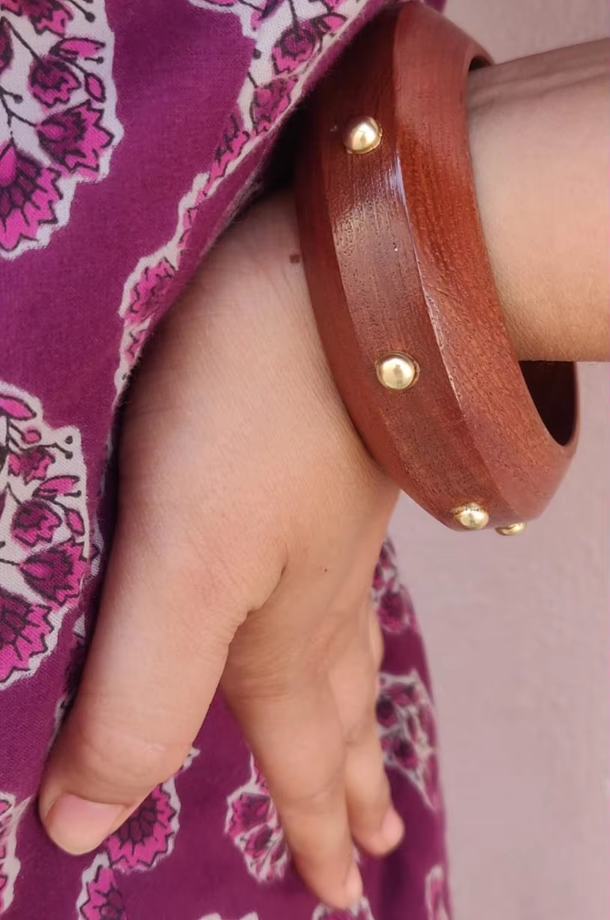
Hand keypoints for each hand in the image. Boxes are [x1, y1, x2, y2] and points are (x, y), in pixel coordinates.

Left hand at [39, 192, 402, 908]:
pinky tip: (338, 598)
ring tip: (372, 745)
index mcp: (281, 629)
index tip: (337, 897)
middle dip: (349, 785)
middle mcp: (318, 589)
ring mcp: (331, 527)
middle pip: (339, 711)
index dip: (311, 830)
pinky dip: (344, 620)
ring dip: (357, 709)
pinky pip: (339, 578)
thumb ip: (138, 692)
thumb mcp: (184, 563)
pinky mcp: (325, 468)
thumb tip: (78, 826)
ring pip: (347, 644)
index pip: (297, 756)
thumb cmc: (256, 417)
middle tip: (377, 841)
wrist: (337, 281)